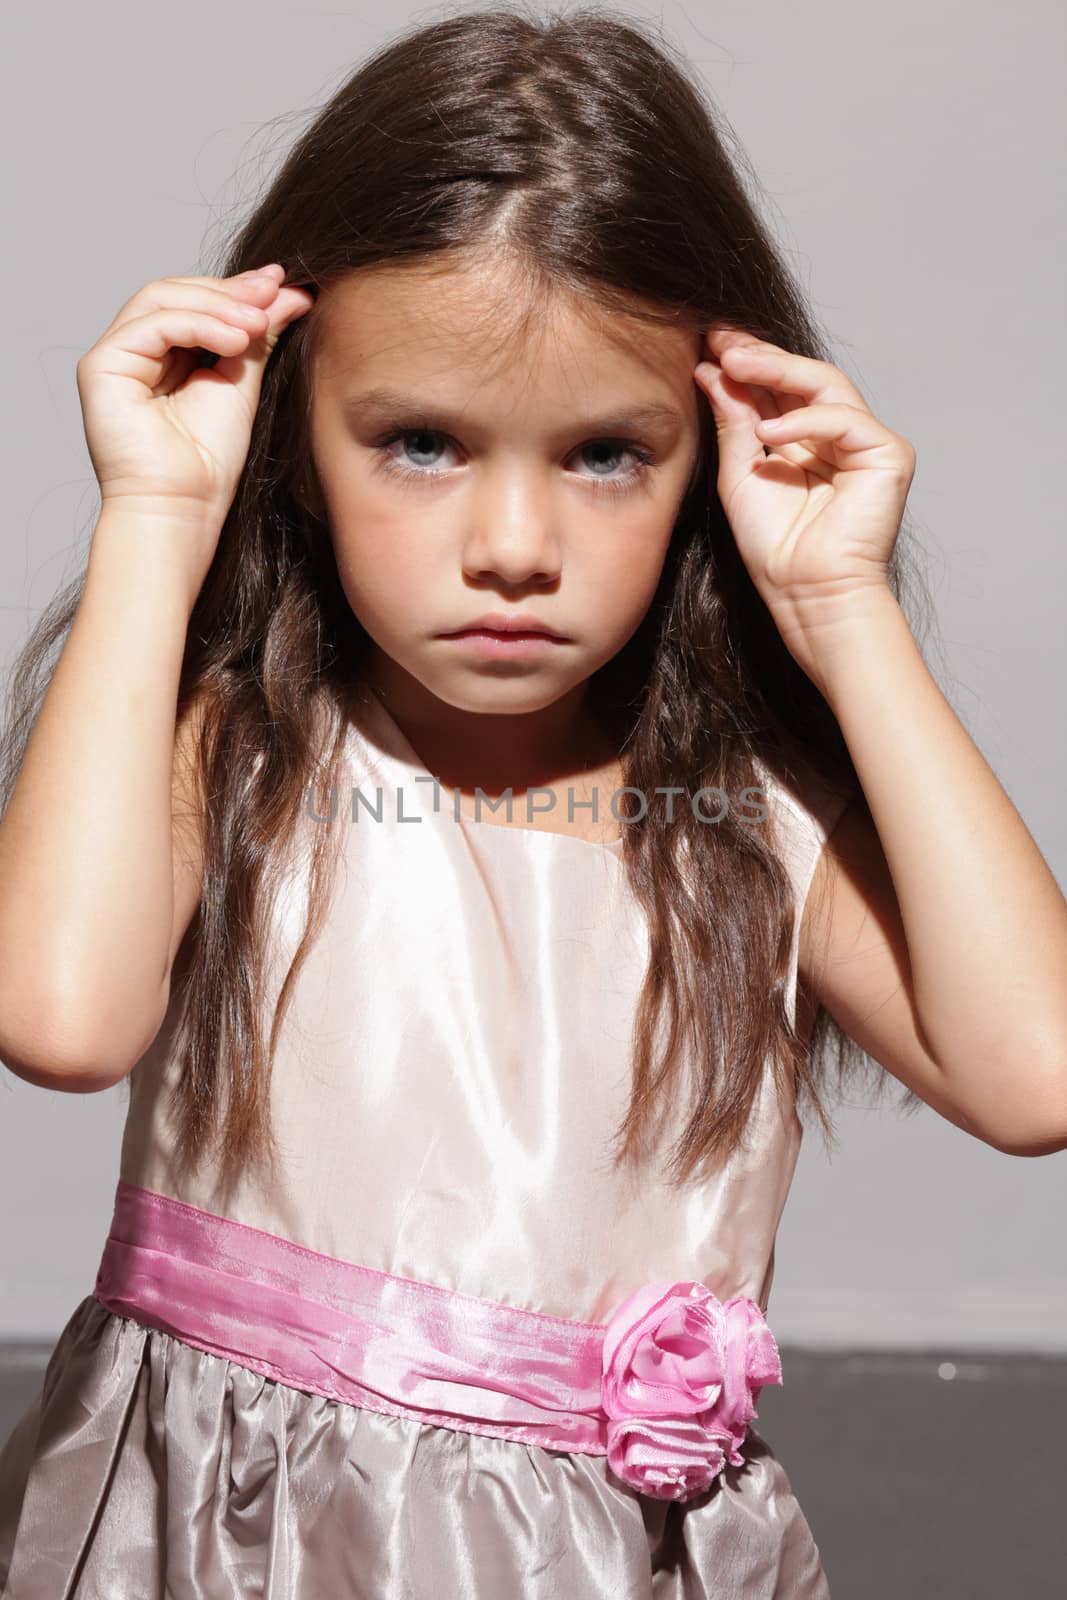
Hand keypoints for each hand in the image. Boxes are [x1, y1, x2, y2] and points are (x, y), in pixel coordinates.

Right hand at [76, 263, 314, 558]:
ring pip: (161, 299)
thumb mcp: (241, 385)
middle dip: (230, 290)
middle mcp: (134, 352)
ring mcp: (113, 357)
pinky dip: (198, 323)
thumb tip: (291, 293)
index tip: (285, 285)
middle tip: (276, 291)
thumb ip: (258, 338)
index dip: (238, 290)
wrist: (182, 510)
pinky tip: (236, 339)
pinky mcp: (101, 367)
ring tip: (259, 322)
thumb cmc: (208, 465)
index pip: (195, 303)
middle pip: (176, 292)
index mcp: (163, 356)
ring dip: (218, 304)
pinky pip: (153, 325)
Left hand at [694, 328, 914, 681]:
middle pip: (801, 378)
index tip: (706, 342)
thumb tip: (712, 370)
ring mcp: (866, 443)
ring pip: (825, 385)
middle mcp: (837, 436)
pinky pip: (844, 420)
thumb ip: (732, 423)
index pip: (777, 389)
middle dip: (758, 355)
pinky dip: (806, 422)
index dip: (745, 362)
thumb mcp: (740, 475)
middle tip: (719, 337)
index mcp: (805, 441)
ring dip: (777, 370)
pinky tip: (768, 434)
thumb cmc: (775, 549)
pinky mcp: (888, 455)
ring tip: (734, 362)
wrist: (808, 595)